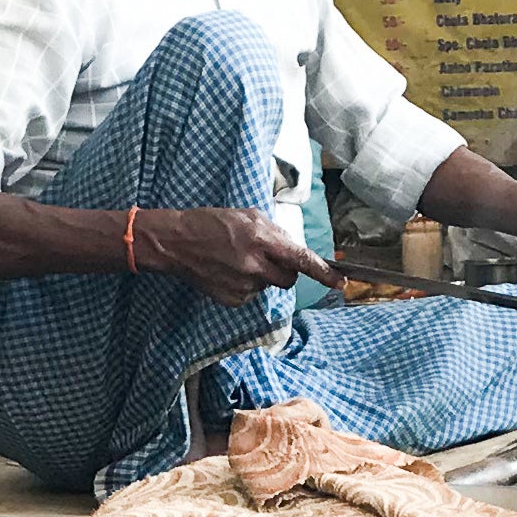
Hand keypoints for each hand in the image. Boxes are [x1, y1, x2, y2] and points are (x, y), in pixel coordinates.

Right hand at [137, 206, 327, 306]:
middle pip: (288, 279)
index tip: (340, 280)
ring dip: (262, 275)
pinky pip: (252, 294)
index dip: (323, 272)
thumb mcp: (247, 216)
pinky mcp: (232, 300)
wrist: (175, 242)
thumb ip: (275, 233)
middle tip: (265, 256)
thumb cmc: (211, 223)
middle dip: (285, 270)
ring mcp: (243, 286)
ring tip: (237, 259)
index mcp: (260, 239)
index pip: (300, 259)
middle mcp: (253, 265)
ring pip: (269, 286)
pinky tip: (228, 271)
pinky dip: (246, 284)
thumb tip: (294, 249)